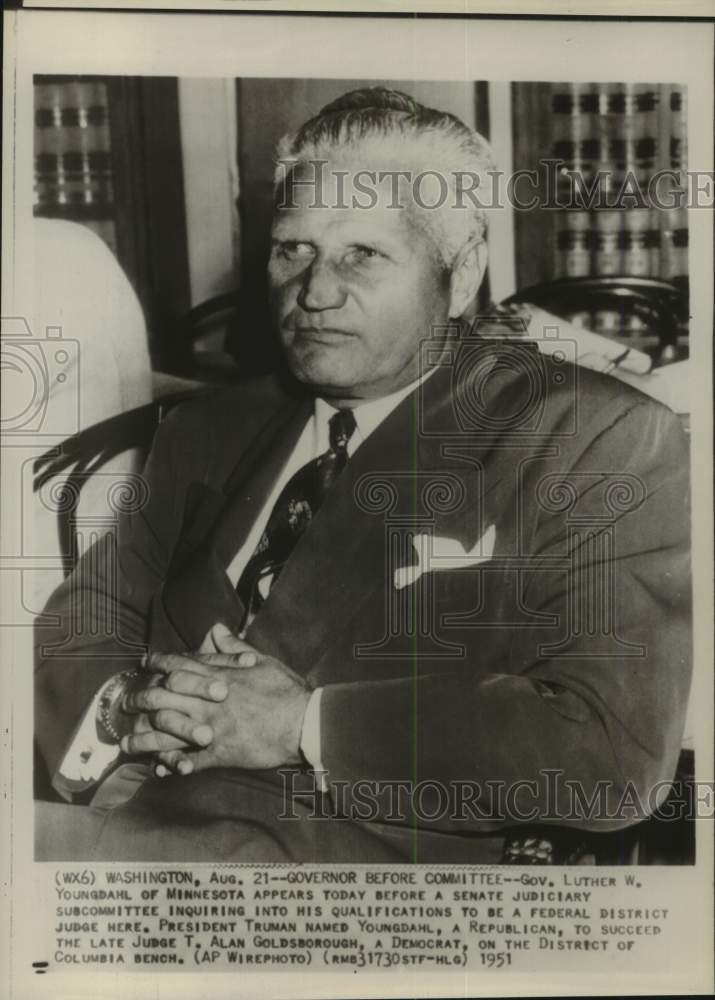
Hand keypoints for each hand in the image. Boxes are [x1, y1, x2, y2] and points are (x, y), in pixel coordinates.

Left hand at [122, 625, 312, 773]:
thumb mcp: (262, 661)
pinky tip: (160, 770)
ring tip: (127, 745)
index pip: (179, 665)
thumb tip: (217, 629)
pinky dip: (173, 766)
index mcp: (217, 677)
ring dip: (144, 740)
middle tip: (126, 704)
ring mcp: (211, 728)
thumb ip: (235, 647)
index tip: (145, 663)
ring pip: (166, 734)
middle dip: (139, 700)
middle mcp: (207, 701)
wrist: (303, 722)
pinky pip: (188, 761)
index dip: (158, 662)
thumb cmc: (286, 690)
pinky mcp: (220, 753)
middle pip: (162, 698)